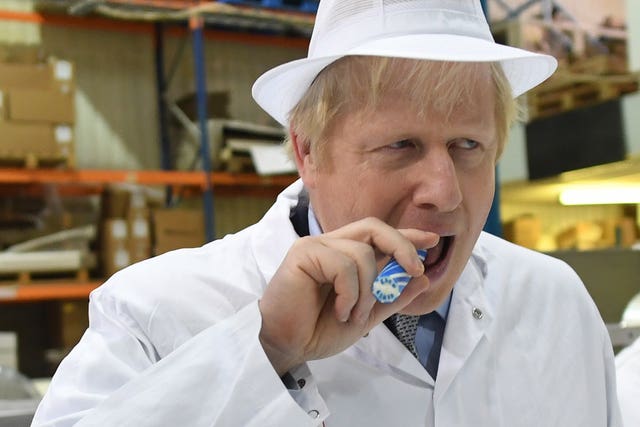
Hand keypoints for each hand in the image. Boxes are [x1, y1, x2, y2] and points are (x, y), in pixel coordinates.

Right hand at [258, 217, 438, 374]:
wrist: (287, 346)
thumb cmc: (319, 329)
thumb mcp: (367, 315)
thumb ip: (392, 297)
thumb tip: (422, 278)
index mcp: (345, 254)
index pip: (379, 235)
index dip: (406, 235)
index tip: (432, 241)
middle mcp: (331, 244)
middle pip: (374, 227)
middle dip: (401, 246)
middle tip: (416, 270)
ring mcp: (315, 246)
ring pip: (362, 253)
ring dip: (369, 290)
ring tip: (356, 316)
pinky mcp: (302, 253)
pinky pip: (343, 265)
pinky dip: (350, 293)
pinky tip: (341, 311)